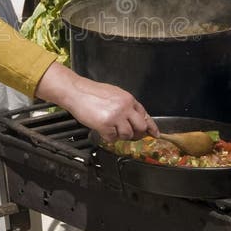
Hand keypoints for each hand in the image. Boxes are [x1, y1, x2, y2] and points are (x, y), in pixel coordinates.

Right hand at [35, 62, 158, 141]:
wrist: (76, 92)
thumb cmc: (91, 93)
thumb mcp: (114, 94)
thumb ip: (126, 105)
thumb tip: (136, 118)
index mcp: (128, 99)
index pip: (145, 115)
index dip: (151, 126)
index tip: (154, 134)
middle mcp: (125, 107)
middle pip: (141, 127)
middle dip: (137, 134)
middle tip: (131, 136)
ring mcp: (116, 116)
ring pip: (127, 134)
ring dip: (120, 135)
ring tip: (111, 129)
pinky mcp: (105, 125)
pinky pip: (113, 138)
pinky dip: (108, 137)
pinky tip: (103, 130)